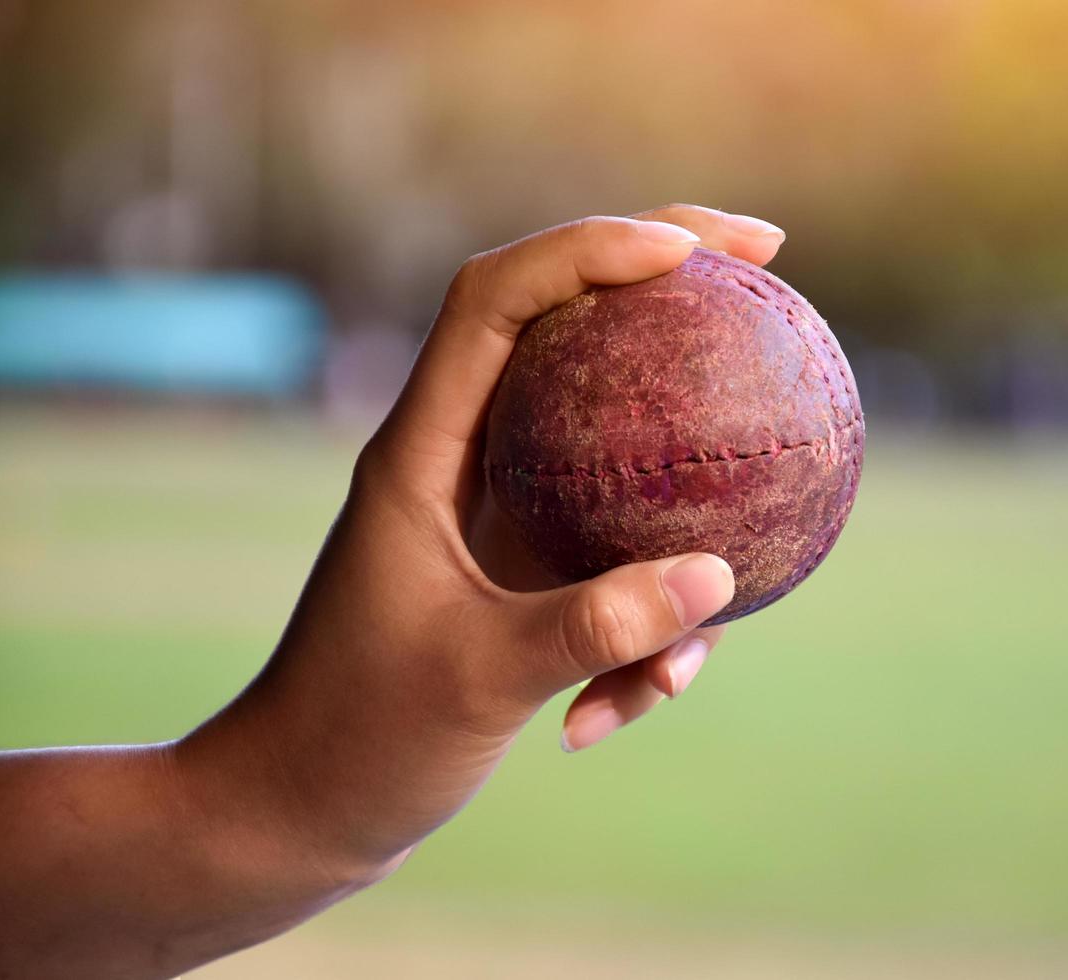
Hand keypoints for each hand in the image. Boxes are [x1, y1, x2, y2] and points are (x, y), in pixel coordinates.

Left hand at [179, 205, 787, 880]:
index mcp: (422, 451)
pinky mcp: (527, 574)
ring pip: (615, 454)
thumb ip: (593, 628)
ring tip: (722, 595)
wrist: (300, 812)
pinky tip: (629, 710)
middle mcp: (464, 460)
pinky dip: (644, 627)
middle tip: (767, 256)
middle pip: (568, 327)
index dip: (589, 249)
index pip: (497, 301)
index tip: (694, 254)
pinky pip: (618, 559)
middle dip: (667, 284)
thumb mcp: (477, 680)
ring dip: (679, 512)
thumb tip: (719, 577)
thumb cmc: (358, 739)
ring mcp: (502, 515)